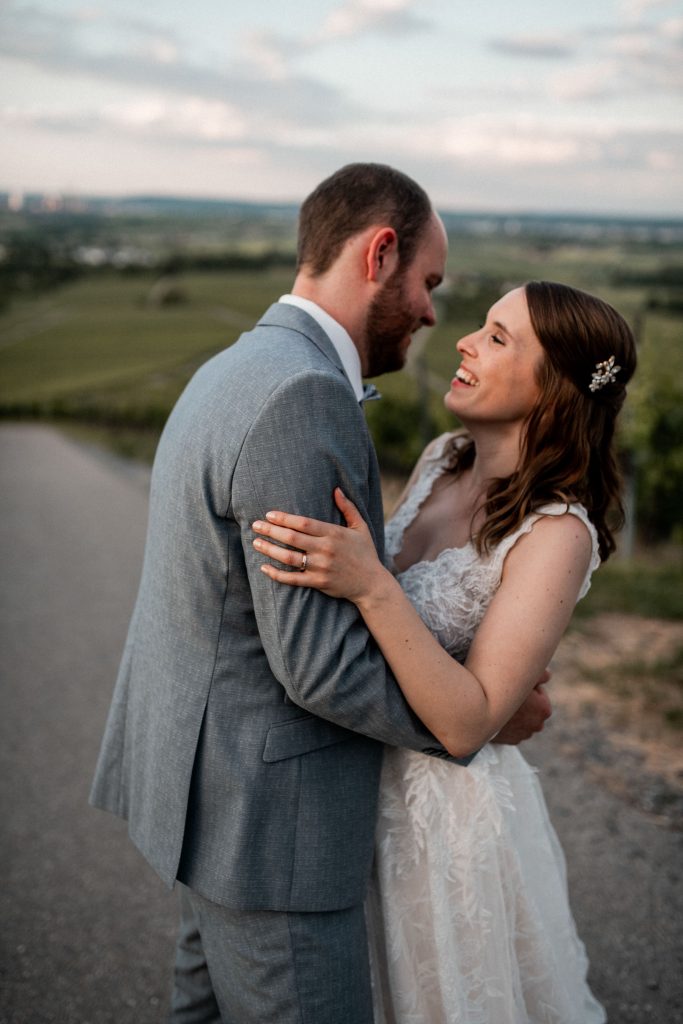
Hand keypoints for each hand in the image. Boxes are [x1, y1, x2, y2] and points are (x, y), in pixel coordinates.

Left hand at [252, 488, 388, 602]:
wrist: (372, 583)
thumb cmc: (365, 553)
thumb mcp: (360, 527)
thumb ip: (348, 508)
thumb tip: (336, 489)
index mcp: (333, 534)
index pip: (303, 523)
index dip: (284, 518)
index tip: (269, 514)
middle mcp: (325, 550)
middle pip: (292, 538)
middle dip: (271, 531)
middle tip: (255, 525)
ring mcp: (321, 567)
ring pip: (289, 558)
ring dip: (269, 550)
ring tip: (256, 543)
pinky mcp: (318, 583)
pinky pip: (292, 579)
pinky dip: (276, 574)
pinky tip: (264, 567)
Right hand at [492, 676, 551, 744]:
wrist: (481, 712)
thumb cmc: (502, 692)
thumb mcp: (523, 677)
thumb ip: (540, 674)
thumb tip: (548, 676)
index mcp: (544, 709)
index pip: (539, 692)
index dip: (527, 688)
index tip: (516, 687)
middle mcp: (538, 725)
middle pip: (533, 708)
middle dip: (526, 702)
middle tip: (510, 695)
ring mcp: (525, 734)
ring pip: (524, 719)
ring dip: (518, 714)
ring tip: (504, 706)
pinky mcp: (513, 741)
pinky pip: (514, 730)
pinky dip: (509, 724)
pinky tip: (501, 716)